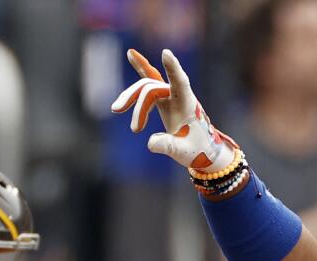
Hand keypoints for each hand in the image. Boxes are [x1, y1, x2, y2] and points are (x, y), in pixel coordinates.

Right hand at [111, 48, 238, 175]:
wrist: (201, 148)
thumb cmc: (196, 150)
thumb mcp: (182, 152)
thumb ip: (168, 146)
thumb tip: (150, 143)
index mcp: (187, 105)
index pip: (180, 82)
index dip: (173, 68)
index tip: (165, 53)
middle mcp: (178, 95)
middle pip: (153, 89)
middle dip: (138, 105)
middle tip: (131, 127)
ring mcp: (170, 94)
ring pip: (146, 87)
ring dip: (131, 97)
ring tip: (116, 109)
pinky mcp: (163, 97)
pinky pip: (150, 80)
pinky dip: (141, 69)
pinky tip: (131, 54)